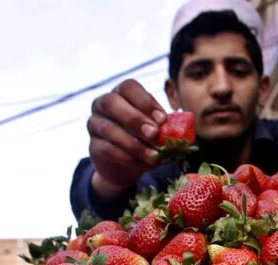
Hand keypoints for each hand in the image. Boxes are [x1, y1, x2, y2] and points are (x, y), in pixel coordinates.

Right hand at [87, 79, 166, 197]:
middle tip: (154, 134)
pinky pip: (107, 149)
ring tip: (154, 156)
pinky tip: (144, 164)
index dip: (145, 101)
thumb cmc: (145, 139)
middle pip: (112, 103)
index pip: (129, 87)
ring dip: (134, 143)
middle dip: (135, 119)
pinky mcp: (93, 145)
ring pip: (109, 129)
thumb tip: (184, 130)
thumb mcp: (157, 129)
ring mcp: (95, 124)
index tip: (162, 119)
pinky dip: (128, 158)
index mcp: (122, 94)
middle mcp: (103, 104)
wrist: (126, 164)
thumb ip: (166, 125)